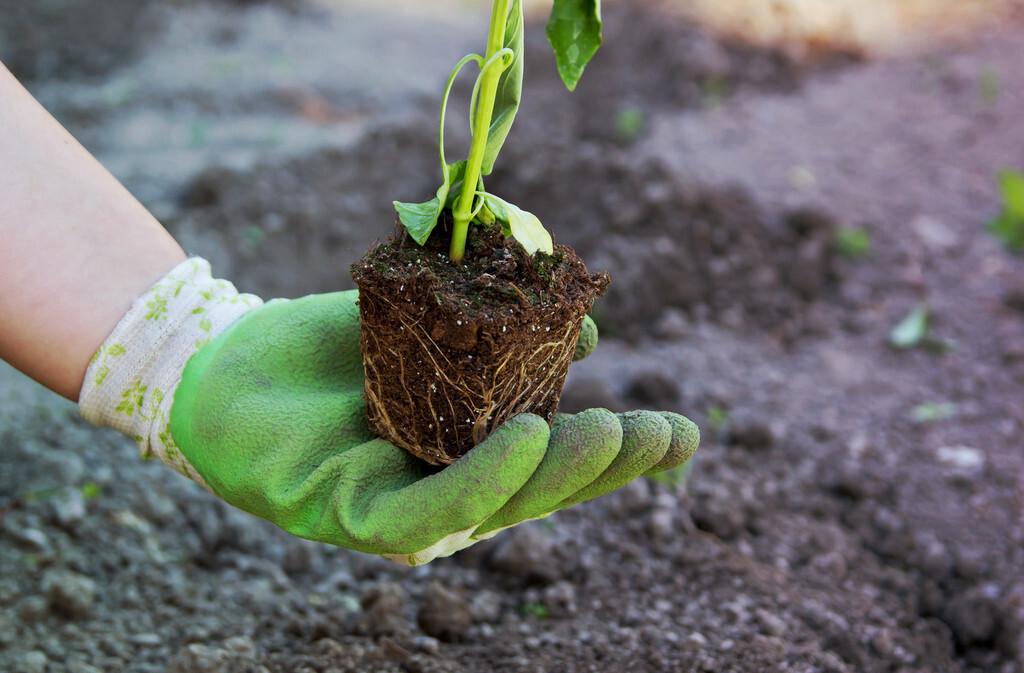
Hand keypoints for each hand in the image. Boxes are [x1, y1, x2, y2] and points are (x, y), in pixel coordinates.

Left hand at [80, 260, 698, 564]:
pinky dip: (485, 480)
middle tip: (666, 433)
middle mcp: (448, 490)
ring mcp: (406, 511)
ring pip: (499, 506)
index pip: (558, 459)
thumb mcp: (430, 325)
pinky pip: (432, 510)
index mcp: (471, 453)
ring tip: (613, 432)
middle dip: (608, 466)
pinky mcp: (357, 518)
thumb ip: (505, 332)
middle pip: (541, 490)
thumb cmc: (330, 348)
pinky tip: (527, 440)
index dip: (623, 455)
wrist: (227, 362)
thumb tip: (589, 332)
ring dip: (561, 473)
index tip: (685, 434)